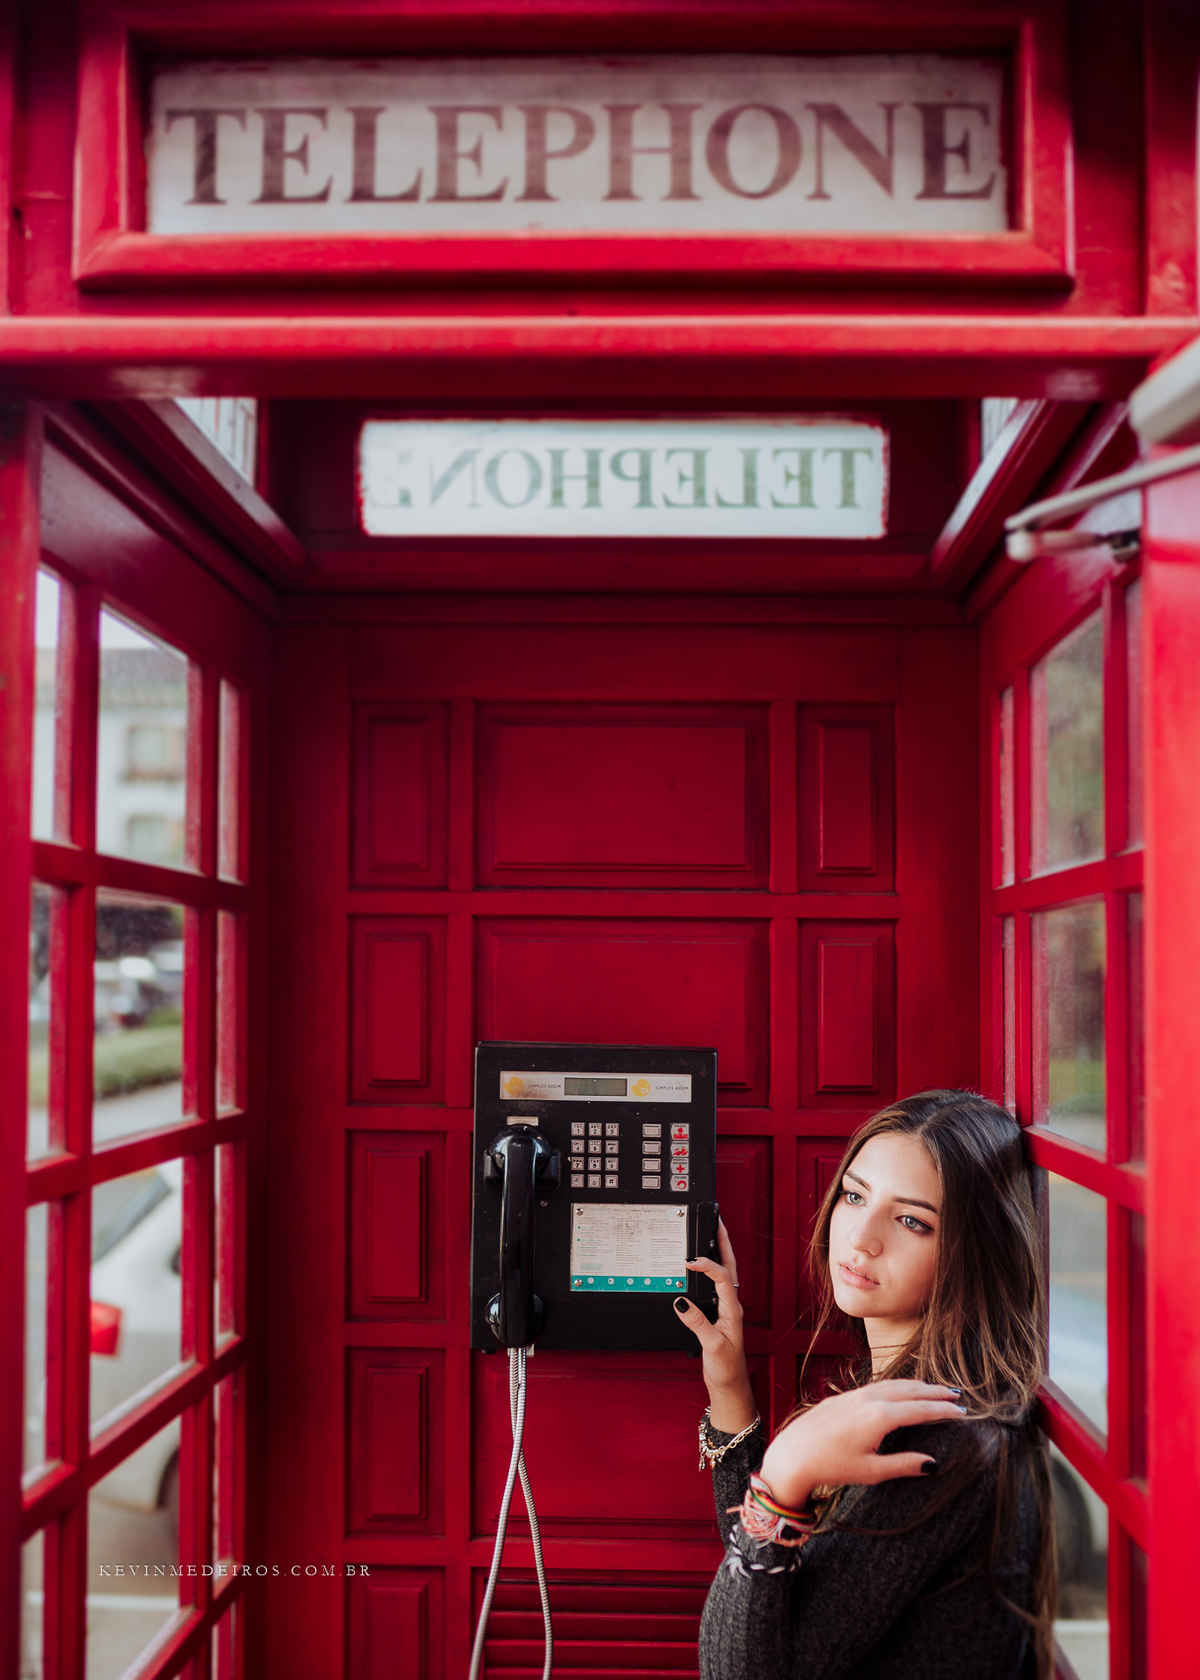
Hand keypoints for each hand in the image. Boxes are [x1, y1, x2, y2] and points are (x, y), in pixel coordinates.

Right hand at [674, 1219, 755, 1431]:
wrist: (731, 1389)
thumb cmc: (727, 1370)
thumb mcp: (712, 1346)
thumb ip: (697, 1323)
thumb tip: (681, 1301)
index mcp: (733, 1310)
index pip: (721, 1277)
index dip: (706, 1265)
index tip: (690, 1261)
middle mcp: (731, 1306)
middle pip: (728, 1267)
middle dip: (723, 1243)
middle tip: (716, 1221)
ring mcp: (726, 1311)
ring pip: (723, 1275)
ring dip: (719, 1253)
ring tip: (711, 1236)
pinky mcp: (718, 1317)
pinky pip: (715, 1287)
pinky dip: (709, 1272)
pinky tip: (700, 1270)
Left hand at [758, 1380, 967, 1509]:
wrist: (793, 1454)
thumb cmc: (832, 1467)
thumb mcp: (872, 1471)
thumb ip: (904, 1464)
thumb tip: (933, 1463)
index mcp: (880, 1417)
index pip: (921, 1410)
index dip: (944, 1410)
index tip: (963, 1412)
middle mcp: (869, 1399)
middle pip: (910, 1390)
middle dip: (935, 1392)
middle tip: (956, 1395)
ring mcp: (854, 1395)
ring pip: (893, 1384)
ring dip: (916, 1385)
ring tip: (934, 1389)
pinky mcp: (842, 1396)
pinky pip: (877, 1385)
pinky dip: (896, 1385)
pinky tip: (899, 1391)